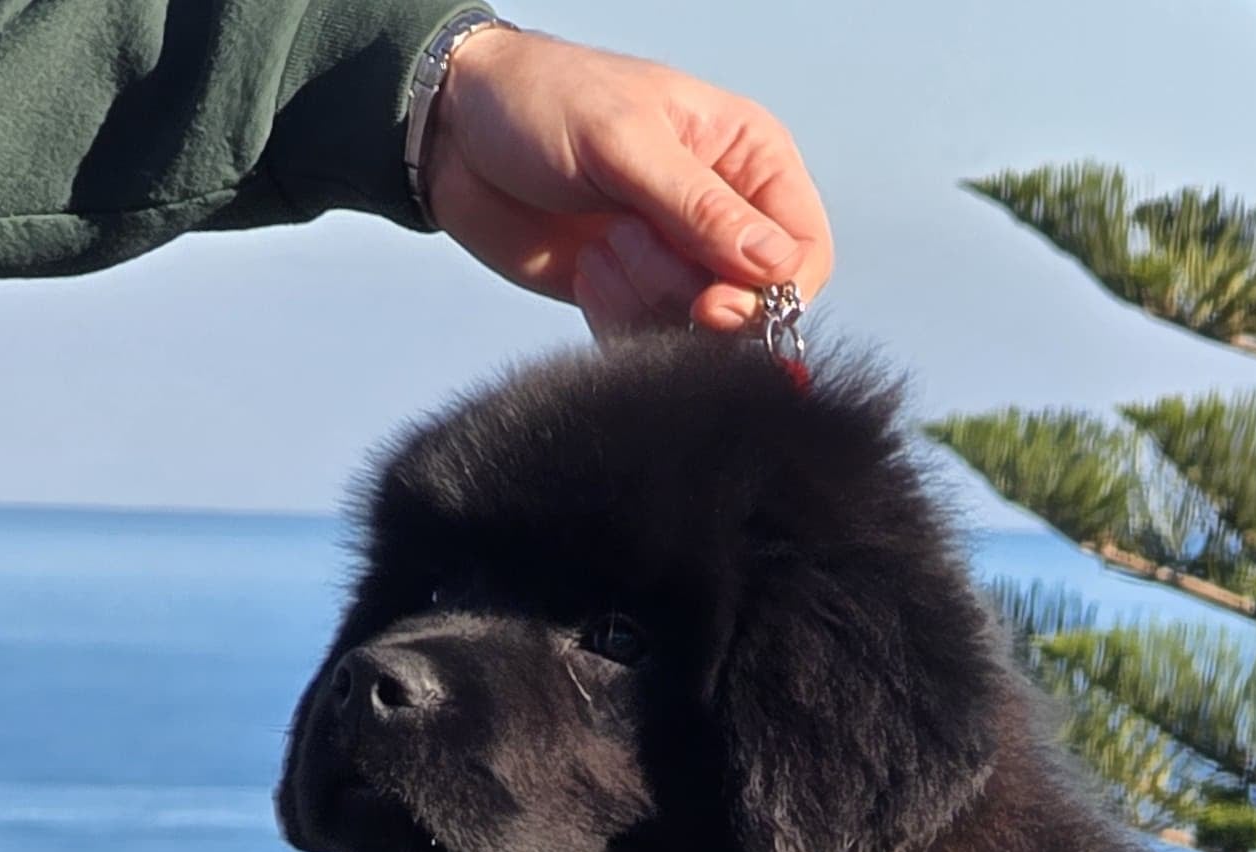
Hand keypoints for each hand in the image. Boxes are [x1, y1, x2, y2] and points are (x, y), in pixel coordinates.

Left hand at [419, 26, 833, 337]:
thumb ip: (703, 210)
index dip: (770, 294)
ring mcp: (686, 263)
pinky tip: (589, 272)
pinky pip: (658, 345)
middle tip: (628, 245)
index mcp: (750, 160)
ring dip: (647, 302)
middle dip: (693, 295)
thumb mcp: (623, 142)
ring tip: (602, 247)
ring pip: (708, 337)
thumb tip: (779, 271)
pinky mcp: (644, 301)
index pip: (803, 255)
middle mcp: (729, 217)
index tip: (712, 302)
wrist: (452, 130)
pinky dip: (620, 321)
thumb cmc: (538, 101)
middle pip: (759, 308)